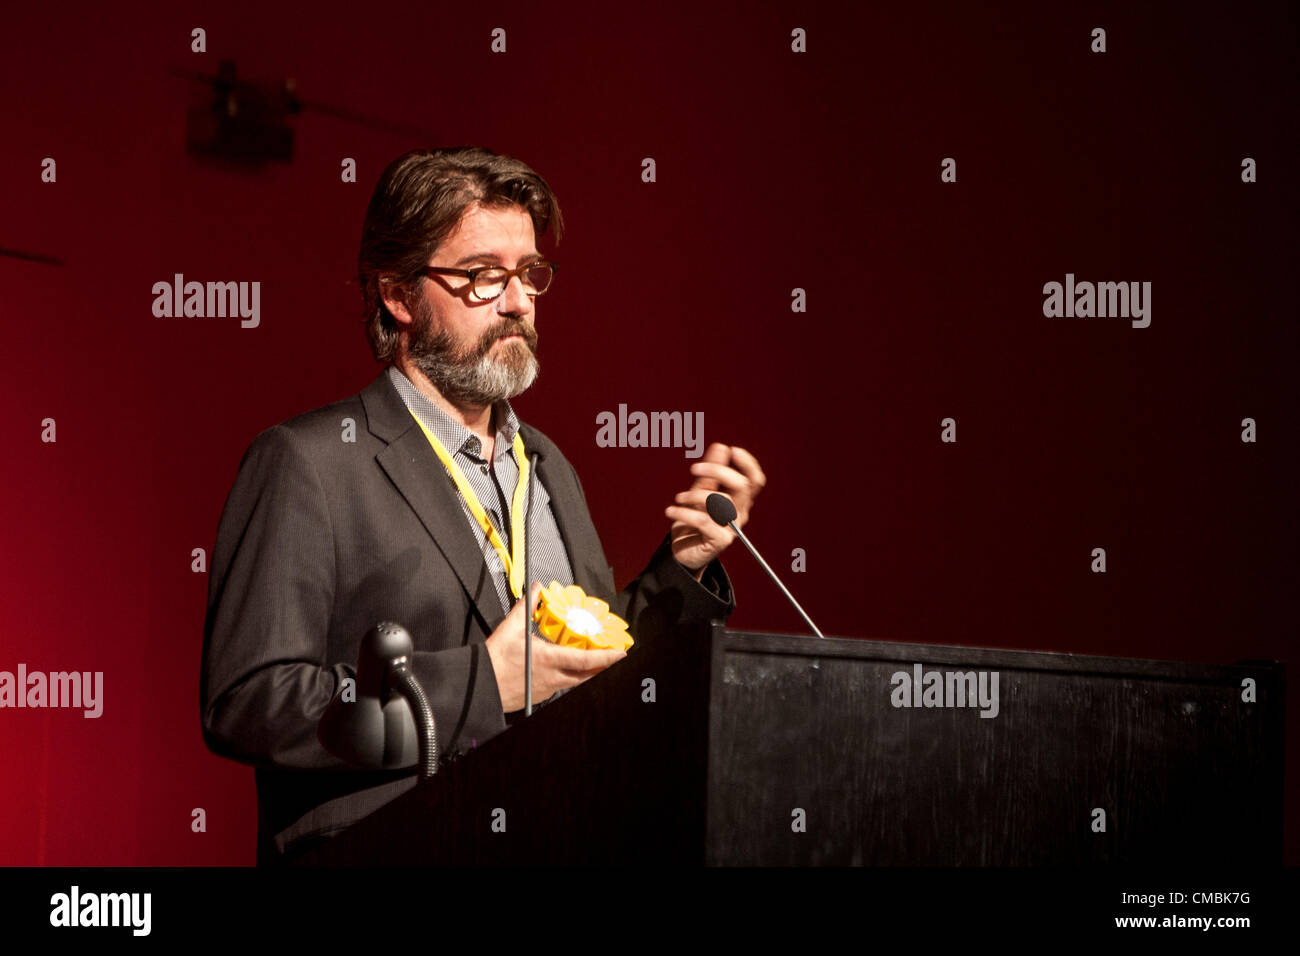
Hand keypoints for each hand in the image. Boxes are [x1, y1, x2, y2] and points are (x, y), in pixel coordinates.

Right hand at [484, 582, 626, 712]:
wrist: (481, 686)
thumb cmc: (494, 661)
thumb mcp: (510, 628)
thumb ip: (526, 607)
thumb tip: (535, 589)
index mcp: (548, 660)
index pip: (585, 660)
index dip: (606, 658)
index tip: (621, 653)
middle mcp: (552, 677)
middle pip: (587, 675)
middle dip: (603, 668)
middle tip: (615, 659)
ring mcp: (547, 688)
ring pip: (576, 683)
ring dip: (588, 674)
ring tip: (596, 664)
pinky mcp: (540, 695)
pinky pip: (562, 687)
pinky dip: (571, 679)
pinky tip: (569, 672)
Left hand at [664, 443, 765, 573]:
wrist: (682, 554)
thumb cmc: (693, 523)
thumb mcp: (699, 494)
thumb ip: (710, 474)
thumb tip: (721, 448)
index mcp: (739, 500)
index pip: (754, 480)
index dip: (748, 463)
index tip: (731, 450)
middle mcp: (740, 513)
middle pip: (742, 486)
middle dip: (718, 471)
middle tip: (694, 468)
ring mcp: (732, 528)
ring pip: (721, 501)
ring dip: (695, 495)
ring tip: (678, 498)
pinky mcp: (719, 541)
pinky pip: (704, 521)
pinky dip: (684, 513)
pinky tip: (671, 511)